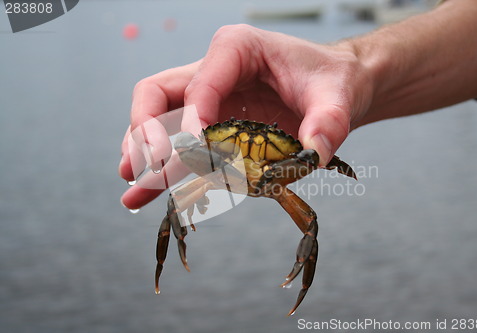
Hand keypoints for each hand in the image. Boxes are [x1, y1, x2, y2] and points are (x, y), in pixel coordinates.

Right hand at [119, 25, 374, 208]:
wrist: (337, 87)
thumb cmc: (332, 82)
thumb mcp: (338, 97)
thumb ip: (329, 123)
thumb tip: (313, 152)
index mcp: (237, 49)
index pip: (200, 85)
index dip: (191, 122)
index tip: (195, 156)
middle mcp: (214, 69)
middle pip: (157, 94)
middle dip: (145, 133)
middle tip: (143, 169)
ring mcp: (208, 95)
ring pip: (157, 117)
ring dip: (142, 153)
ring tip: (133, 187)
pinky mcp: (212, 119)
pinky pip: (176, 137)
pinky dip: (162, 162)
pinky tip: (151, 185)